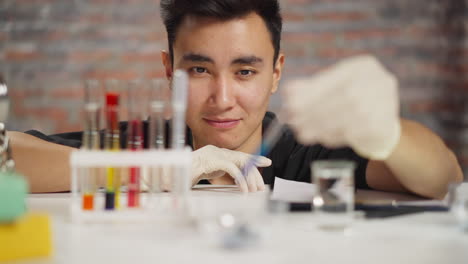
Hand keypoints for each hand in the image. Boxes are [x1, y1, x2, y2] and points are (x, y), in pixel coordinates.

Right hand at [192, 145, 270, 191]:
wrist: (176, 171)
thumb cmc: (188, 173)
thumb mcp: (207, 171)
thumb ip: (220, 170)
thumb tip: (235, 180)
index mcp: (217, 153)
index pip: (239, 155)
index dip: (253, 159)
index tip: (266, 162)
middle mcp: (218, 151)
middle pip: (243, 159)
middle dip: (254, 172)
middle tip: (260, 186)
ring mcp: (217, 154)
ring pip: (241, 163)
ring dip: (249, 178)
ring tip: (253, 190)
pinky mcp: (216, 160)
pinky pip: (234, 170)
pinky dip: (241, 180)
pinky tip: (244, 190)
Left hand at [283, 55, 400, 159]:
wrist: (382, 126)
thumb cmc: (351, 103)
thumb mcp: (334, 89)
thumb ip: (312, 88)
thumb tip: (288, 91)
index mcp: (363, 66)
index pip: (334, 77)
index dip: (310, 91)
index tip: (290, 103)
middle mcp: (379, 81)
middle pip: (342, 96)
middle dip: (313, 111)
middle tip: (292, 122)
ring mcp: (384, 104)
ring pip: (347, 116)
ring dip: (320, 126)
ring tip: (302, 132)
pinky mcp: (383, 126)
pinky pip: (353, 132)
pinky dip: (333, 136)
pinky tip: (322, 137)